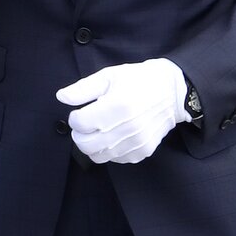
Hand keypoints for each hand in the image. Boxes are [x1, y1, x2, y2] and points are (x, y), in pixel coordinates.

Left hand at [56, 58, 189, 163]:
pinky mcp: (142, 151)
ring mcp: (136, 142)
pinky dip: (109, 150)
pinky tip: (116, 134)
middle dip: (80, 134)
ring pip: (97, 156)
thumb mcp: (109, 76)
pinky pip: (114, 159)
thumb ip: (83, 88)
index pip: (79, 123)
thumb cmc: (138, 80)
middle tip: (87, 122)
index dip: (75, 117)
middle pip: (84, 144)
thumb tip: (62, 98)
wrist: (173, 92)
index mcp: (117, 105)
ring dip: (93, 144)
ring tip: (101, 129)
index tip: (82, 111)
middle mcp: (127, 127)